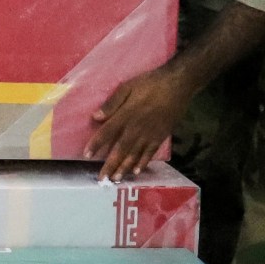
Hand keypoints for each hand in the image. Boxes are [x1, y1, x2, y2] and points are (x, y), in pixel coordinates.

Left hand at [87, 64, 195, 179]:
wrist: (178, 85)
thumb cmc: (150, 83)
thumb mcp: (128, 87)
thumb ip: (112, 103)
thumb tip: (96, 117)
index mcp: (126, 115)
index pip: (107, 133)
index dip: (96, 145)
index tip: (86, 155)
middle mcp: (136, 129)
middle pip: (120, 150)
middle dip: (109, 165)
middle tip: (101, 179)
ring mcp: (149, 135)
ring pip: (134, 155)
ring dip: (124, 168)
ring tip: (115, 180)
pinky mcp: (161, 136)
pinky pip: (150, 153)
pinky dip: (142, 163)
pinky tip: (136, 171)